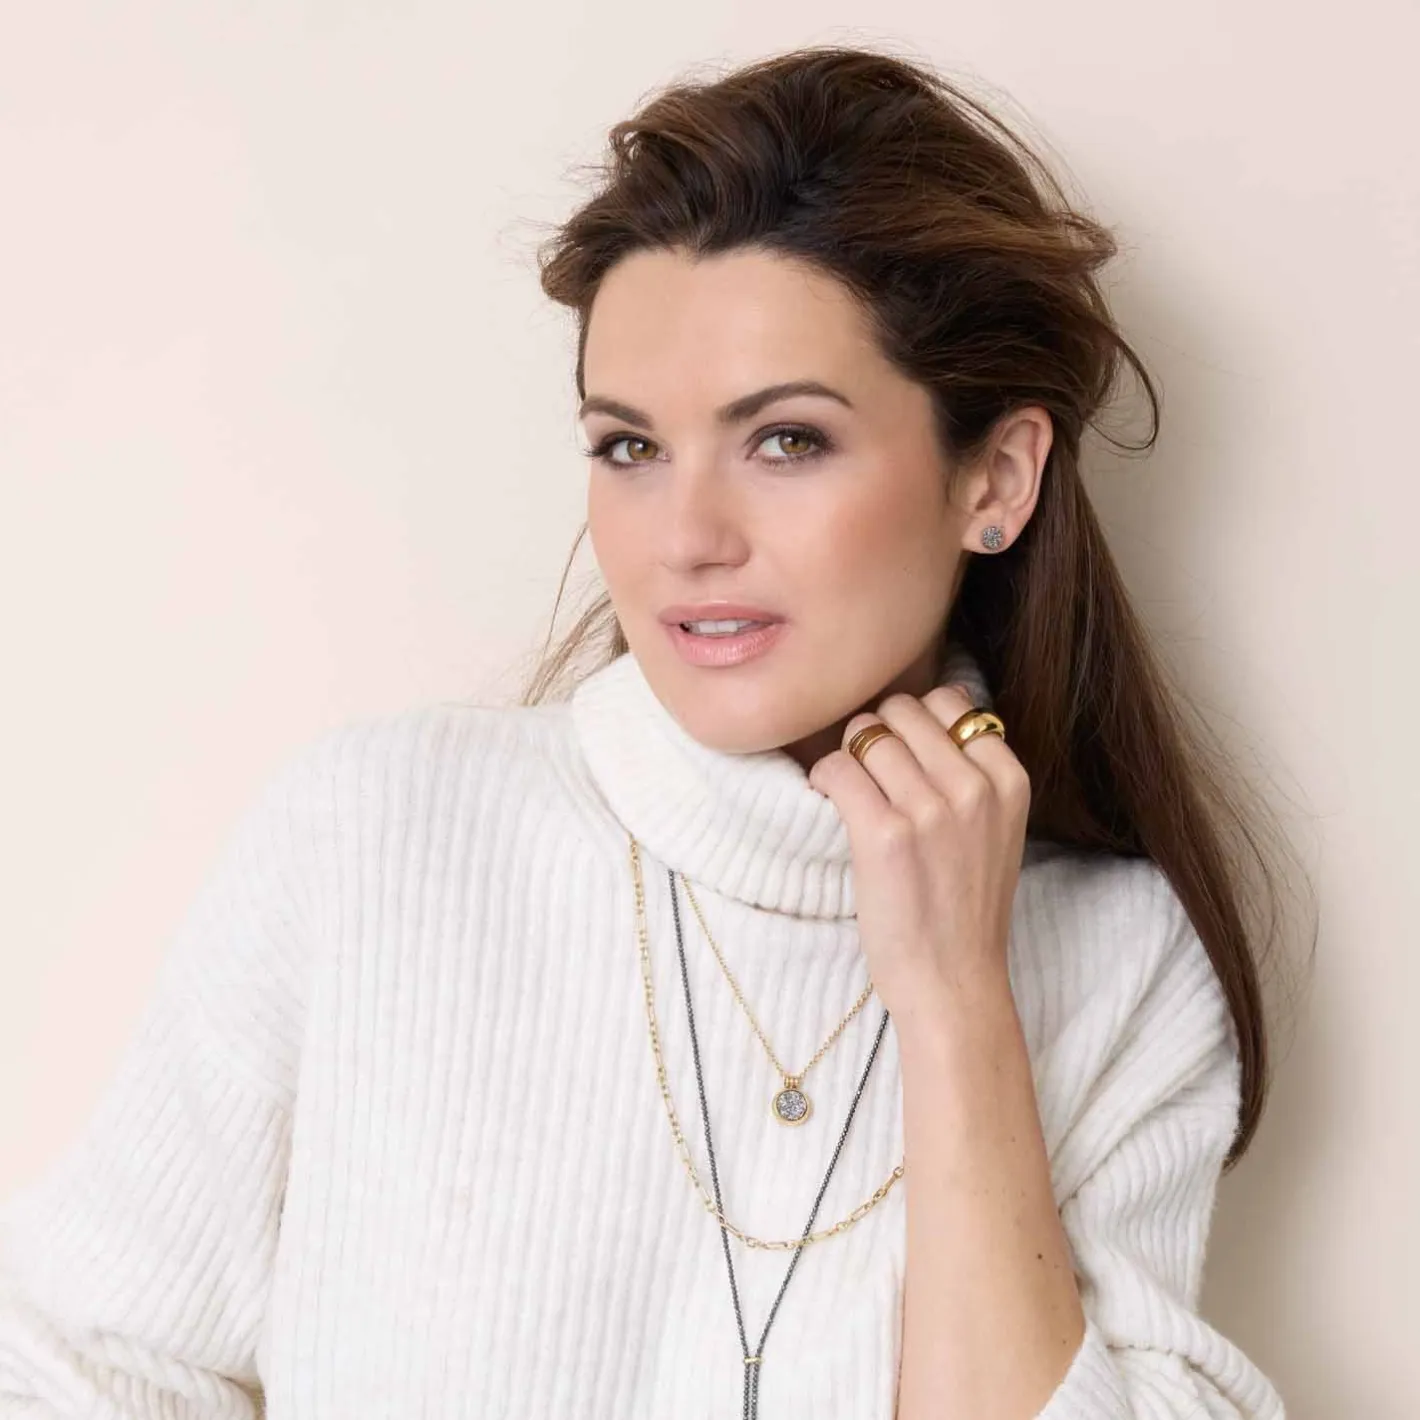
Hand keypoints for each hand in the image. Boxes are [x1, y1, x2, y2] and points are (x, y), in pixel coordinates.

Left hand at [806, 683, 1030, 1021]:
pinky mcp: (885, 834)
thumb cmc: (964, 910)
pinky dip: (824, 778)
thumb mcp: (994, 829)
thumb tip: (924, 712)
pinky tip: (828, 801)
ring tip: (851, 793)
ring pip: (867, 733)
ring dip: (848, 756)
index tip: (903, 755)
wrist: (953, 983)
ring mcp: (930, 809)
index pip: (951, 700)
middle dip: (878, 732)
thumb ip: (971, 773)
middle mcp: (974, 787)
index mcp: (1008, 780)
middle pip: (902, 709)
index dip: (916, 722)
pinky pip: (837, 768)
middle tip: (870, 774)